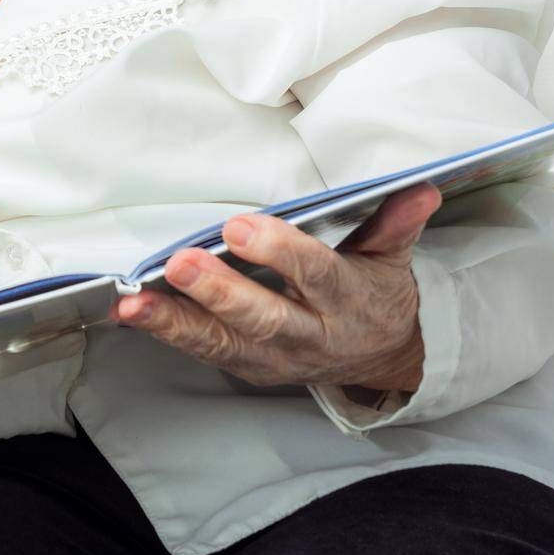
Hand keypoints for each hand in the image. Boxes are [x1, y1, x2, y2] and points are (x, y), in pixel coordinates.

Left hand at [112, 183, 439, 393]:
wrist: (379, 357)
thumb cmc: (372, 292)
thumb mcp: (391, 257)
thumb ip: (395, 223)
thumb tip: (420, 188)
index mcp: (349, 301)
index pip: (317, 276)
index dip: (281, 254)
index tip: (242, 227)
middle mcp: (311, 336)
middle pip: (264, 319)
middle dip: (220, 293)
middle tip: (180, 264)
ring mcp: (276, 358)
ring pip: (224, 344)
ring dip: (176, 322)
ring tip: (136, 301)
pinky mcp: (249, 366)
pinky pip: (205, 351)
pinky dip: (167, 332)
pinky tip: (133, 311)